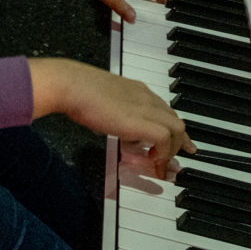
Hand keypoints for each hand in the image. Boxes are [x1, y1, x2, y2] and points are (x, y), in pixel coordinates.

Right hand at [31, 58, 194, 179]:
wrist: (71, 84)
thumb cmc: (77, 90)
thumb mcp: (101, 100)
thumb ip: (112, 111)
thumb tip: (111, 123)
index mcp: (135, 89)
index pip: (163, 108)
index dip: (171, 128)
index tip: (176, 142)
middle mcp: (145, 96)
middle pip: (175, 119)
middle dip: (179, 142)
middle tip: (174, 161)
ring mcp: (144, 107)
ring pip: (177, 129)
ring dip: (172, 150)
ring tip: (159, 165)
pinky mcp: (140, 121)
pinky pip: (165, 139)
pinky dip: (163, 154)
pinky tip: (153, 163)